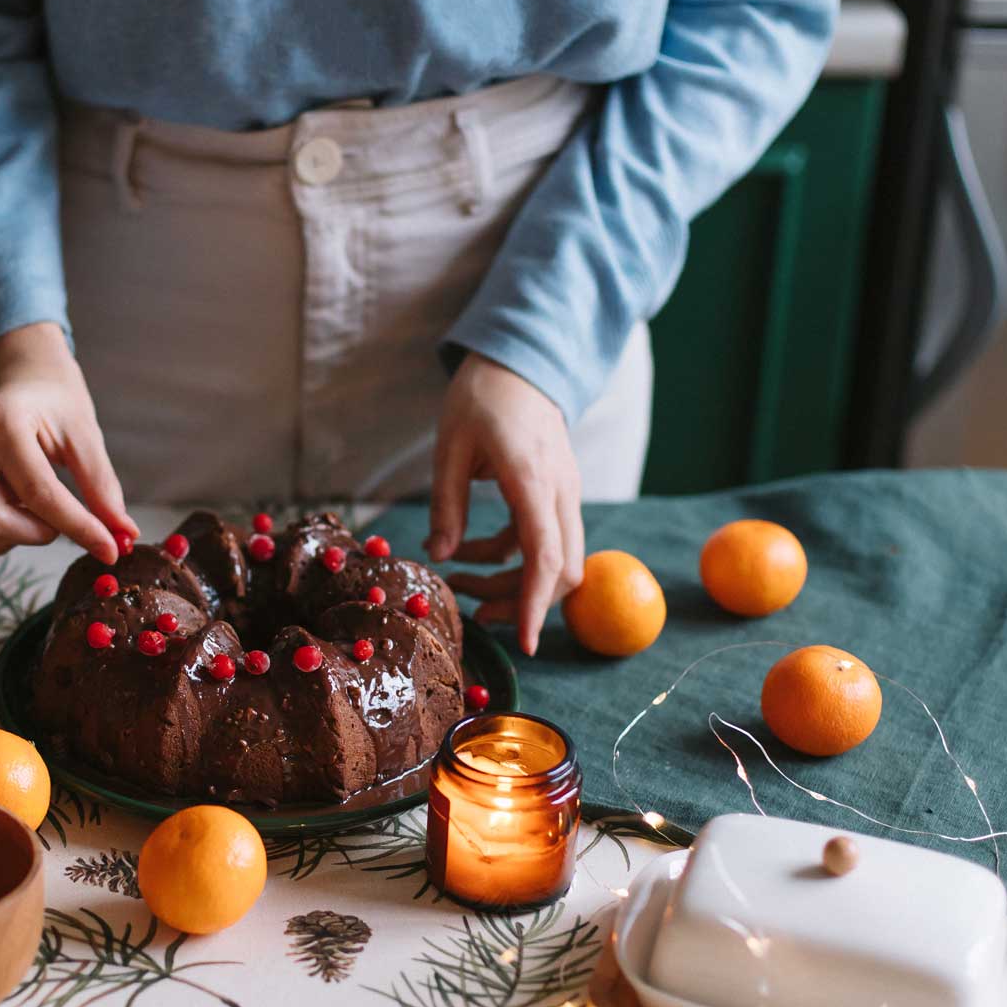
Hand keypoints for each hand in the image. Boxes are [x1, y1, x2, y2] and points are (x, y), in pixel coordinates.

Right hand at [0, 323, 135, 559]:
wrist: (13, 372)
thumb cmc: (51, 397)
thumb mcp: (83, 432)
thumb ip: (101, 485)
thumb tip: (122, 533)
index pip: (39, 492)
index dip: (79, 527)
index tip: (110, 549)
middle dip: (42, 533)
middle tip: (70, 519)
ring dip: (23, 529)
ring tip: (42, 496)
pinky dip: (3, 523)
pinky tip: (15, 494)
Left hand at [427, 353, 585, 655]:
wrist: (520, 362)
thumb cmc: (481, 397)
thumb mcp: (449, 448)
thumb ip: (446, 505)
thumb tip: (440, 558)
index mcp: (532, 480)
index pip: (546, 556)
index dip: (536, 604)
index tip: (527, 644)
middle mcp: (560, 491)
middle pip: (562, 569)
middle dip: (523, 601)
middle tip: (475, 614)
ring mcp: (566, 493)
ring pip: (559, 560)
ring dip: (517, 583)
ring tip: (465, 586)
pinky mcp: (559, 494)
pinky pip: (547, 541)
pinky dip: (515, 559)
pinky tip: (474, 554)